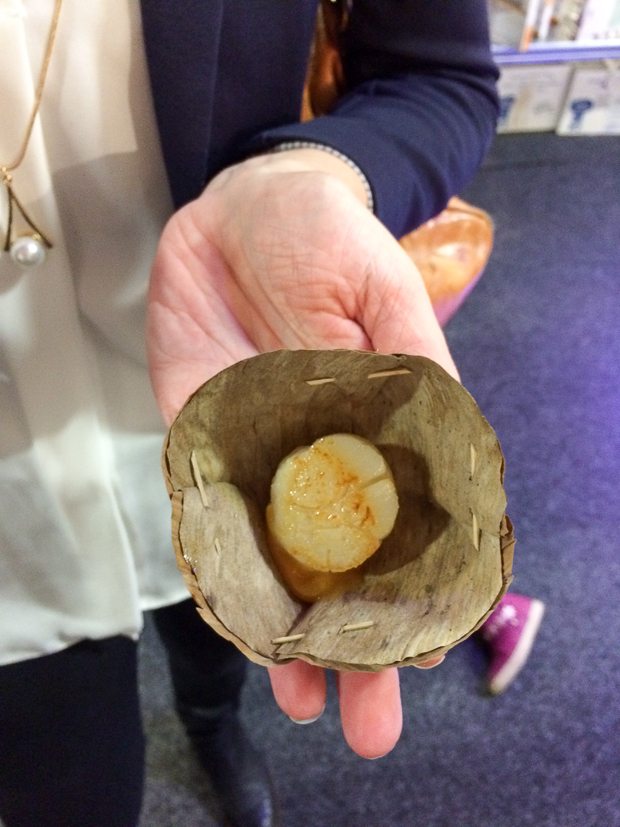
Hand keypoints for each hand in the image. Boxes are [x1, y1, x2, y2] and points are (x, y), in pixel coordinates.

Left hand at [148, 150, 455, 758]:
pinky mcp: (203, 440)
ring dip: (288, 627)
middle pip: (343, 562)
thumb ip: (403, 370)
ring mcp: (261, 454)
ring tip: (303, 697)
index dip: (411, 595)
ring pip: (277, 557)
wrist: (239, 209)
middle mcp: (325, 454)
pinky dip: (224, 571)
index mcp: (382, 428)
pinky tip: (241, 623)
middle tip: (367, 723)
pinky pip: (211, 517)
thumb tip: (436, 450)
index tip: (414, 655)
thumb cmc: (324, 240)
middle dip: (355, 642)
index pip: (406, 530)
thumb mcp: (376, 292)